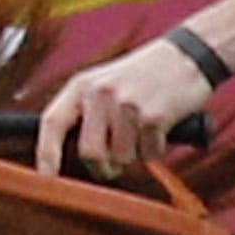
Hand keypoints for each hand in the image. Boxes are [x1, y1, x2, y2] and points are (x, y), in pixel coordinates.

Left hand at [36, 18, 231, 177]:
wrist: (188, 56)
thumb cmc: (146, 77)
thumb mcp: (106, 84)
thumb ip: (87, 115)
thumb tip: (74, 158)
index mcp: (82, 85)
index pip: (52, 122)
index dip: (46, 153)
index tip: (46, 178)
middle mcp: (100, 92)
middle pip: (90, 153)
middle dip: (104, 168)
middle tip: (117, 163)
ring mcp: (127, 103)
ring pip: (122, 158)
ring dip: (136, 155)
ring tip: (145, 130)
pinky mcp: (154, 115)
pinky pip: (149, 154)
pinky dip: (157, 149)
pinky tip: (162, 127)